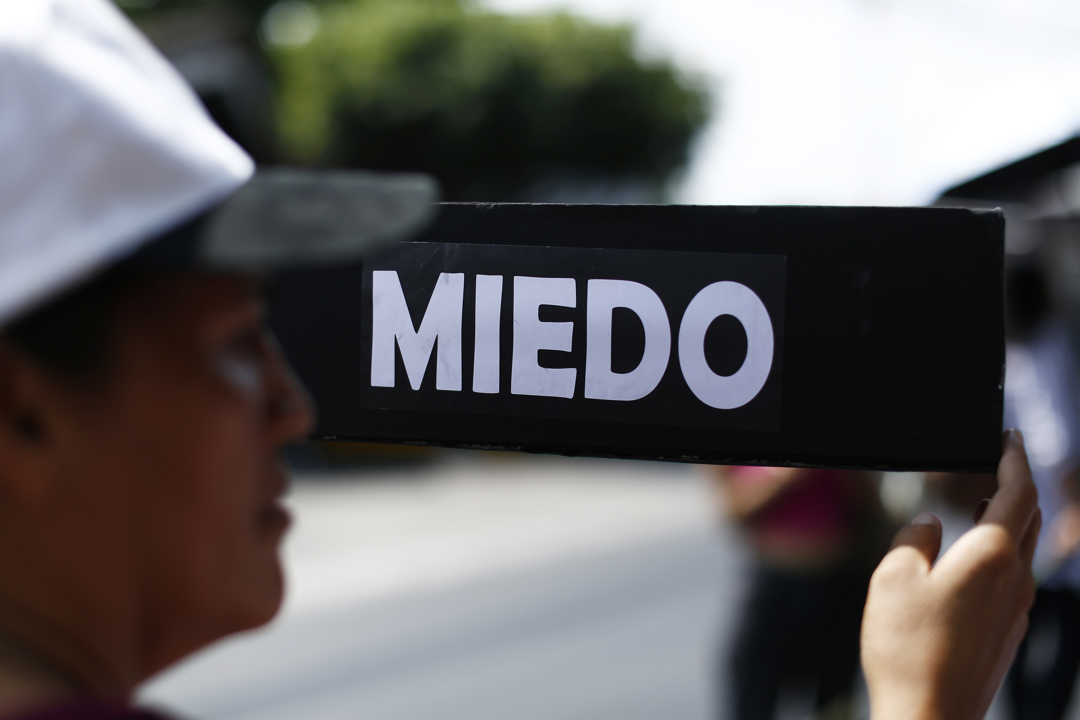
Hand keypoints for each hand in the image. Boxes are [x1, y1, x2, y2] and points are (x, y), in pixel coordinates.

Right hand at [861, 429, 1039, 719]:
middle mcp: (1015, 580)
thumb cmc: (908, 647)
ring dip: (1009, 520)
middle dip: (1018, 485)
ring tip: (984, 506)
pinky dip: (1000, 555)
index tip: (1009, 438)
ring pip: (1024, 551)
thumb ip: (914, 538)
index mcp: (992, 556)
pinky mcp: (1007, 634)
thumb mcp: (893, 576)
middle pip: (1030, 519)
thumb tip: (929, 525)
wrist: (929, 717)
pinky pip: (1013, 580)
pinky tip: (972, 561)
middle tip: (1001, 464)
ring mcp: (1016, 610)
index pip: (1018, 492)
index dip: (1015, 459)